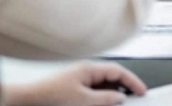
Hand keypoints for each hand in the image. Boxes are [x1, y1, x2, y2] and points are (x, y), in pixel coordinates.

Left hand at [3, 61, 146, 105]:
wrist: (29, 101)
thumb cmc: (51, 97)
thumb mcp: (83, 101)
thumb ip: (105, 98)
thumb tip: (121, 97)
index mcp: (90, 68)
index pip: (118, 71)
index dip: (133, 81)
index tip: (142, 91)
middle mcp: (86, 71)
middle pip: (113, 76)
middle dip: (126, 86)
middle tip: (137, 97)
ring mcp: (81, 78)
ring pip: (105, 84)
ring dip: (115, 92)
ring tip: (124, 102)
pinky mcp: (75, 87)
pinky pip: (95, 90)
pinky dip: (104, 96)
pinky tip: (107, 103)